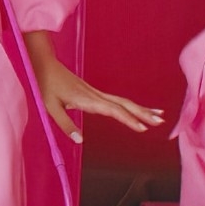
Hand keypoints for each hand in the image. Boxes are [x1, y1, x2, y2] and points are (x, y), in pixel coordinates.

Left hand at [24, 38, 163, 141]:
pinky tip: (136, 109)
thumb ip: (65, 124)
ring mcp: (95, 93)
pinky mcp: (93, 92)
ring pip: (122, 101)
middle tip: (161, 122)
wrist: (43, 64)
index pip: (112, 110)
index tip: (142, 128)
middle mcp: (94, 95)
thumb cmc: (44, 85)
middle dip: (142, 113)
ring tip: (159, 115)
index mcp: (86, 99)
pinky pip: (115, 100)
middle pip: (123, 104)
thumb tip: (80, 140)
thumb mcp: (49, 107)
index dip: (128, 119)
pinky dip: (129, 106)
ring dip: (140, 109)